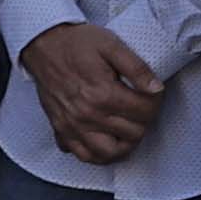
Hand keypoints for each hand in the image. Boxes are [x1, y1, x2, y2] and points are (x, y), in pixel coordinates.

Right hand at [18, 20, 166, 165]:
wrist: (44, 45)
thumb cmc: (77, 43)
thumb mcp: (112, 45)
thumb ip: (137, 68)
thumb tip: (156, 88)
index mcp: (103, 93)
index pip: (144, 111)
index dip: (156, 103)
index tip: (155, 94)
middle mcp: (87, 115)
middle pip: (132, 134)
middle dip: (145, 121)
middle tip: (145, 108)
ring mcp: (73, 126)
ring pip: (109, 153)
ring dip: (126, 144)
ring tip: (131, 129)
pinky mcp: (61, 130)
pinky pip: (83, 155)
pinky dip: (99, 155)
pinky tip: (108, 141)